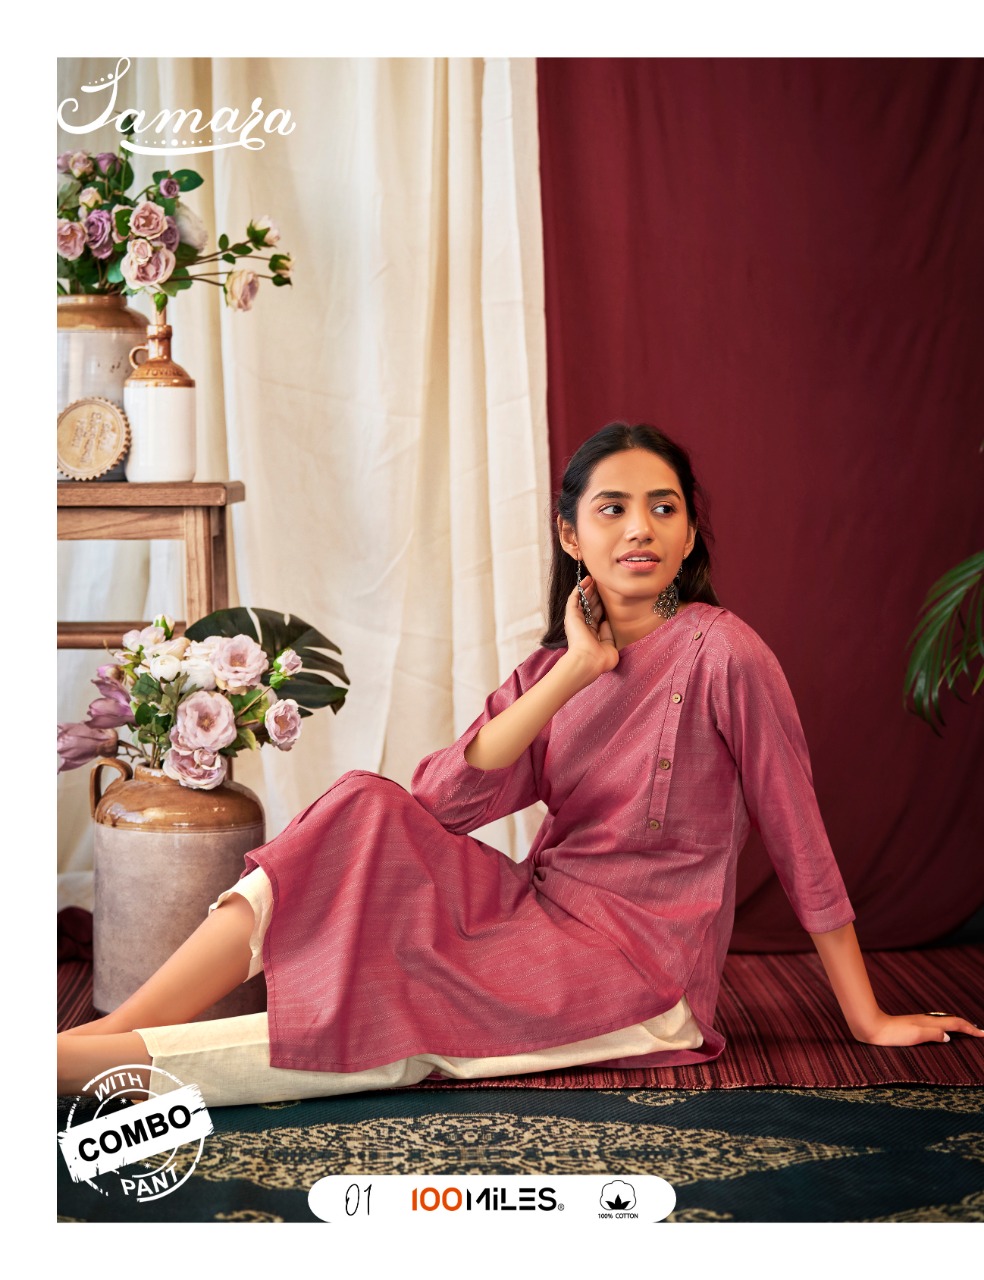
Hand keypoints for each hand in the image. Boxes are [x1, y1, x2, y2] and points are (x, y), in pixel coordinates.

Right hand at [563, 576, 618, 675]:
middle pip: (590, 606)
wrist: (589, 661)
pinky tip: (585, 581)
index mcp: (591, 634)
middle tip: (601, 583)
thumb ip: (608, 633)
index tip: (607, 595)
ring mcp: (576, 621)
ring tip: (593, 578)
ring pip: (582, 601)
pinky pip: (574, 599)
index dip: (601, 604)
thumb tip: (606, 621)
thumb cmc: (600, 659)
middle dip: (595, 594)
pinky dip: (579, 589)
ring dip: (587, 589)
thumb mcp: (610, 646)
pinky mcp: (571, 616)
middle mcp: (582, 626)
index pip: (596, 615)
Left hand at [853, 1010, 983, 1046]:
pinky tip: (941, 1032)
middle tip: (978, 1032)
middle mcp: (926, 1020)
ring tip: (965, 1031)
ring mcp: (919, 1022)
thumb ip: (933, 1034)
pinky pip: (936, 1025)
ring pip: (943, 1022)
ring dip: (956, 1026)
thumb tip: (949, 1037)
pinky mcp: (912, 1025)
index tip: (983, 1034)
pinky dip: (945, 1027)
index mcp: (929, 1023)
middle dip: (966, 1026)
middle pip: (951, 1021)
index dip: (970, 1029)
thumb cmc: (892, 1033)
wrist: (872, 1027)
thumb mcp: (915, 1035)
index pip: (955, 1024)